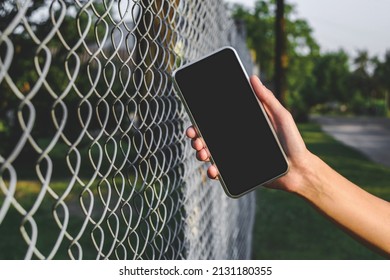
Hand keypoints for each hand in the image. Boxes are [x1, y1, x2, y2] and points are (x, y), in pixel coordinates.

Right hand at [186, 75, 313, 193]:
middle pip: (209, 137)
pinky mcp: (238, 173)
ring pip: (210, 154)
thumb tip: (253, 77)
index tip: (194, 120)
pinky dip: (213, 172)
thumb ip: (267, 99)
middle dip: (197, 137)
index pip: (217, 121)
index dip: (202, 121)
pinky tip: (213, 171)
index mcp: (243, 125)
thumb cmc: (292, 141)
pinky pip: (221, 172)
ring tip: (202, 154)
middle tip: (195, 138)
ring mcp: (235, 157)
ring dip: (201, 153)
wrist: (298, 170)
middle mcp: (235, 140)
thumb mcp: (281, 116)